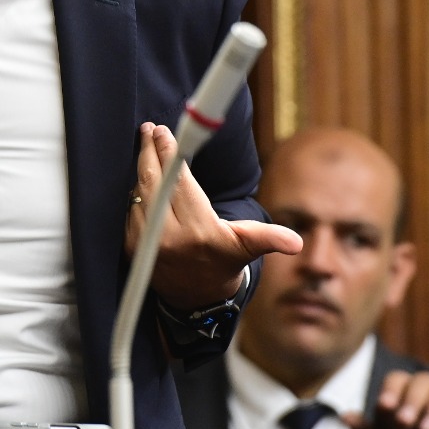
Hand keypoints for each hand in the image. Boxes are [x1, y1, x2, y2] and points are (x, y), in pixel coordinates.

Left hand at [125, 122, 301, 308]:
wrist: (197, 299)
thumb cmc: (225, 262)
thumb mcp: (248, 247)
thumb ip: (269, 238)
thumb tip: (297, 243)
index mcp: (201, 232)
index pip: (180, 183)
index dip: (170, 154)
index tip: (163, 132)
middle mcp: (171, 238)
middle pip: (154, 182)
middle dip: (150, 151)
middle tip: (149, 129)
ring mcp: (148, 244)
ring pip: (140, 194)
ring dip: (142, 167)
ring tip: (146, 145)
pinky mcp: (132, 248)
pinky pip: (131, 209)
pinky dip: (136, 190)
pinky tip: (142, 175)